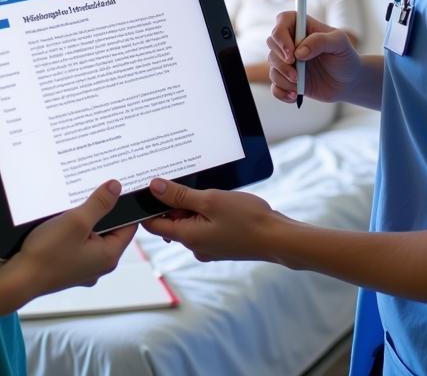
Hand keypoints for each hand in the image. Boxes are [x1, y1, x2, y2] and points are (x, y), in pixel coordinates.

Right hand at [2, 180, 136, 302]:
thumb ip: (100, 204)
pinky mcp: (69, 268)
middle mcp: (100, 265)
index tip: (119, 189)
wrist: (19, 279)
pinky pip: (79, 244)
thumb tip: (116, 188)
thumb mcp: (77, 221)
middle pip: (110, 231)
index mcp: (109, 256)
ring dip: (85, 221)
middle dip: (102, 211)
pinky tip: (62, 222)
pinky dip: (74, 232)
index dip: (124, 206)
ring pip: (92, 236)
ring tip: (75, 205)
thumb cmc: (48, 253)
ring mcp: (84, 268)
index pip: (128, 227)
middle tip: (93, 191)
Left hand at [141, 178, 284, 261]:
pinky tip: (218, 199)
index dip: (149, 206)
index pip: (153, 225)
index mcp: (188, 237)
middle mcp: (195, 246)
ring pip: (189, 222)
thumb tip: (154, 188)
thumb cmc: (246, 219)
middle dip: (173, 202)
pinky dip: (205, 211)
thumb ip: (180, 195)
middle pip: (171, 222)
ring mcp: (208, 246)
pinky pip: (203, 225)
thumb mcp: (210, 200)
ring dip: (191, 204)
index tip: (151, 186)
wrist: (277, 238)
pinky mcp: (220, 243)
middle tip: (184, 179)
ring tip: (205, 188)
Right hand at [267, 11, 364, 103]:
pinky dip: (281, 93)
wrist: (349, 82)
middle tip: (296, 74)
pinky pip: (275, 86)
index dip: (281, 36)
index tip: (292, 54)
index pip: (282, 20)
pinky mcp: (288, 79)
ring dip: (282, 78)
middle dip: (281, 62)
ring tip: (299, 86)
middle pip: (272, 43)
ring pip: (272, 66)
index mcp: (303, 27)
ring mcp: (288, 61)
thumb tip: (299, 52)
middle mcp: (292, 42)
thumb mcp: (340, 43)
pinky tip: (294, 96)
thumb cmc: (346, 57)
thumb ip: (321, 41)